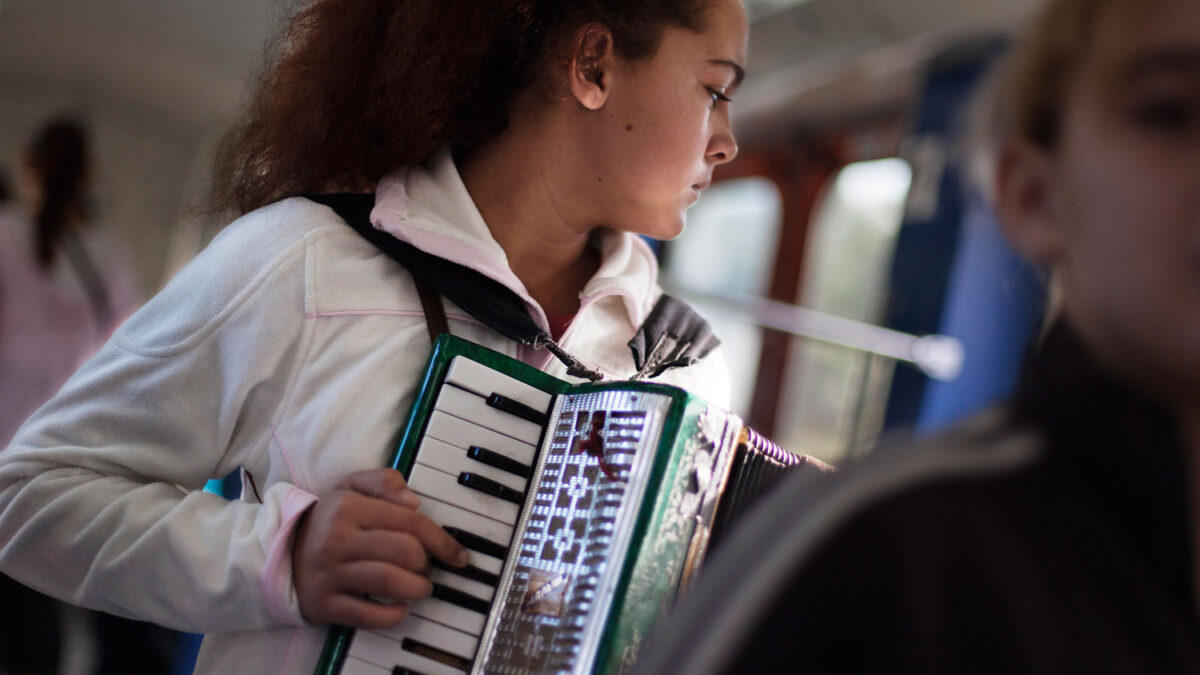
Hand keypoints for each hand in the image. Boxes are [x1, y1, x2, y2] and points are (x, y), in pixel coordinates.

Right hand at [291, 468, 468, 627]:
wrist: (281, 553)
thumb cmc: (329, 520)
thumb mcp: (350, 487)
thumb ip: (384, 482)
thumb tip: (414, 501)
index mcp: (349, 508)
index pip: (411, 522)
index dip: (442, 541)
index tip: (458, 556)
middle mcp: (338, 540)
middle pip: (405, 552)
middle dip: (427, 564)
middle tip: (426, 568)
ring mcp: (330, 574)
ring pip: (390, 582)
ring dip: (417, 589)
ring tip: (420, 587)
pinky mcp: (325, 605)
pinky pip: (369, 615)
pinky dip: (393, 615)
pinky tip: (400, 608)